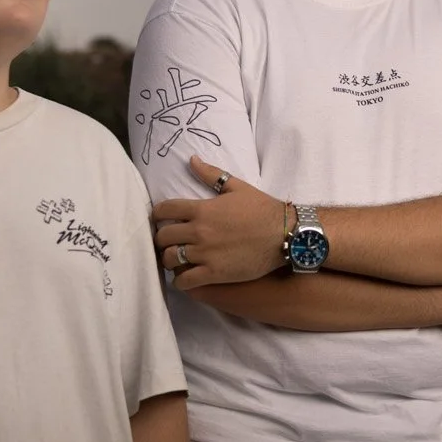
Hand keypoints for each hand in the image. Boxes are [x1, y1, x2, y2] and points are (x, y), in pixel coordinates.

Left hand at [152, 155, 284, 289]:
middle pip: (163, 237)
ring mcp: (206, 253)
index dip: (157, 215)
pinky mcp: (215, 273)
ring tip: (175, 260)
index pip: (165, 210)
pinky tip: (185, 278)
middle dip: (161, 240)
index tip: (159, 220)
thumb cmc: (262, 209)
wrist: (284, 234)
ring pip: (170, 259)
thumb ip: (211, 174)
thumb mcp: (236, 187)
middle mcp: (199, 231)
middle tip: (168, 242)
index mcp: (202, 209)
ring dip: (169, 260)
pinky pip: (185, 281)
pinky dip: (181, 281)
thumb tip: (191, 159)